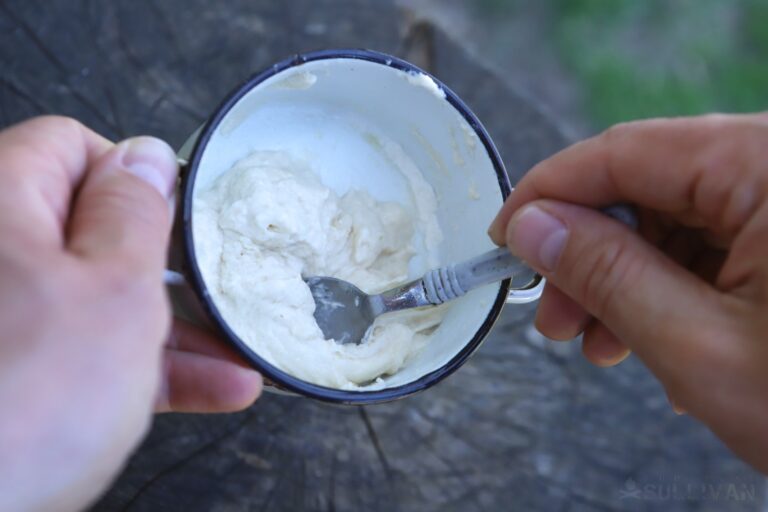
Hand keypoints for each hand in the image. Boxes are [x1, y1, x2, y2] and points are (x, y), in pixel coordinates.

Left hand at [0, 117, 261, 511]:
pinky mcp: (7, 371)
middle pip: (87, 233)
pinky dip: (137, 367)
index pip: (70, 148)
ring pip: (90, 300)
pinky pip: (76, 350)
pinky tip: (206, 389)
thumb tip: (144, 158)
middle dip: (167, 272)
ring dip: (168, 331)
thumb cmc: (21, 408)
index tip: (178, 219)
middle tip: (215, 295)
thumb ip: (135, 214)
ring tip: (233, 361)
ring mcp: (0, 315)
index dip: (134, 179)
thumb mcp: (113, 292)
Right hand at [488, 113, 767, 472]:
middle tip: (554, 314)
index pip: (623, 153)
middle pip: (648, 184)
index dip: (548, 196)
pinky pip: (714, 238)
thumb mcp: (700, 348)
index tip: (507, 239)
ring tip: (601, 340)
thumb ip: (606, 275)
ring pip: (676, 215)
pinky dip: (671, 285)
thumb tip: (535, 230)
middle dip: (587, 252)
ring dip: (625, 276)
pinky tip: (653, 335)